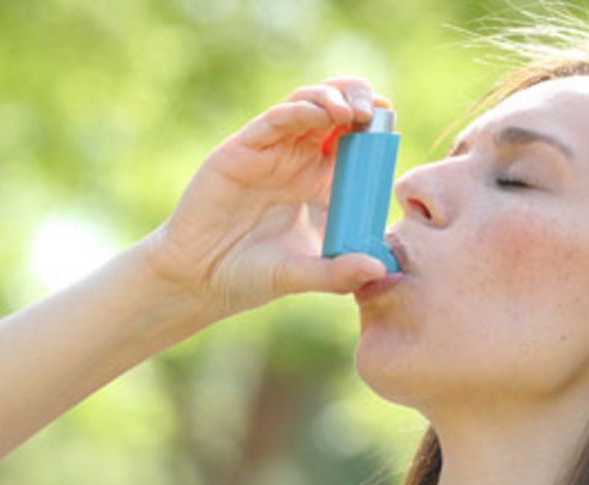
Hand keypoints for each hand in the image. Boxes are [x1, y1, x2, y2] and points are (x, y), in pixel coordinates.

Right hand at [140, 77, 393, 317]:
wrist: (198, 281)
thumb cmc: (251, 276)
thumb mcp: (303, 275)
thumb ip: (338, 272)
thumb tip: (380, 269)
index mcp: (317, 182)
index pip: (352, 141)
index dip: (372, 126)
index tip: (389, 123)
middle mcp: (295, 160)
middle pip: (333, 111)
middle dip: (357, 100)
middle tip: (375, 110)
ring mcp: (268, 152)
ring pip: (304, 105)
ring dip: (331, 98)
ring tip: (351, 112)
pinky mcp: (240, 151)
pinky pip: (273, 121)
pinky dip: (298, 111)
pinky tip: (319, 114)